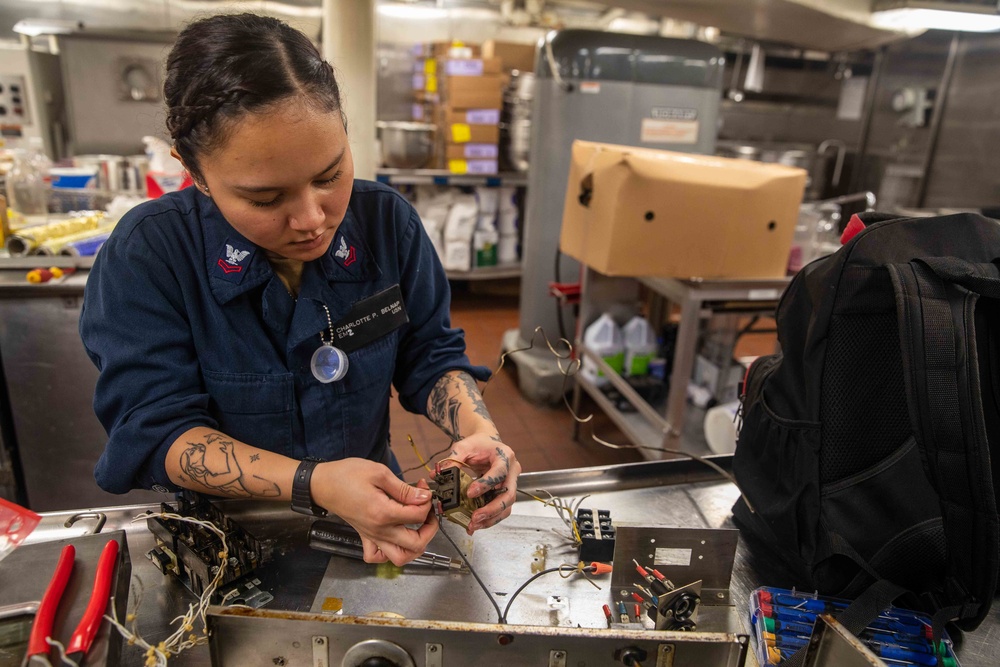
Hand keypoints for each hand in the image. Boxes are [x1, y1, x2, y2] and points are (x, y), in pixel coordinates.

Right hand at [311, 459, 437, 565]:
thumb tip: (424, 497)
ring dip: (415, 547)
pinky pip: (378, 556)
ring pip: (400, 557)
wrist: (323, 484)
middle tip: (428, 512)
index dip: (427, 501)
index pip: (418, 516)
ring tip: (418, 528)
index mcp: (383, 513)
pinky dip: (389, 553)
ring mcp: (372, 536)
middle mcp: (379, 530)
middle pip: (416, 544)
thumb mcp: (379, 473)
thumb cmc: (347, 475)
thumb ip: (404, 489)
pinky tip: (395, 538)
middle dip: (430, 529)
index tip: (424, 489)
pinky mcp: (365, 537)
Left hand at [445, 433, 519, 534]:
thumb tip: (438, 474)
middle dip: (491, 509)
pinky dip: (489, 519)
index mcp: (505, 456)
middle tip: (474, 517)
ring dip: (491, 518)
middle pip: (508, 495)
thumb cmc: (478, 444)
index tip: (470, 493)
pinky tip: (476, 524)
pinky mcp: (504, 494)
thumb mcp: (464, 446)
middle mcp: (512, 471)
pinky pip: (501, 510)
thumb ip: (452, 460)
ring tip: (473, 525)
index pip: (499, 473)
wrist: (487, 444)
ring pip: (507, 507)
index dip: (486, 484)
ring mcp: (511, 484)